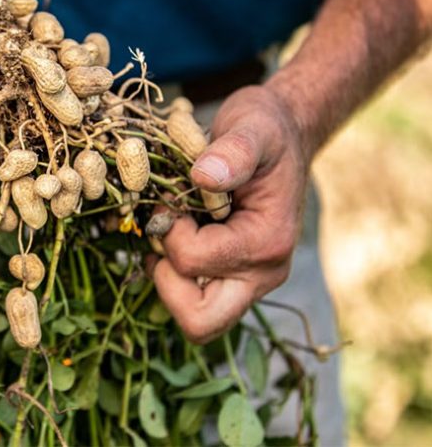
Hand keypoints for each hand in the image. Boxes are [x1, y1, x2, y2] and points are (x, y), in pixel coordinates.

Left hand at [148, 85, 309, 342]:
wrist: (283, 134)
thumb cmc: (266, 129)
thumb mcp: (252, 126)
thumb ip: (234, 151)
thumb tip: (205, 176)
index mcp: (267, 243)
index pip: (193, 262)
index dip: (168, 229)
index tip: (173, 194)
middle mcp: (261, 274)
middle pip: (200, 322)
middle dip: (166, 282)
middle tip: (165, 236)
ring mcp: (248, 281)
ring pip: (195, 318)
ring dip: (167, 279)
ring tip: (170, 231)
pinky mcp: (233, 278)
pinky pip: (194, 299)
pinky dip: (172, 274)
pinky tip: (174, 234)